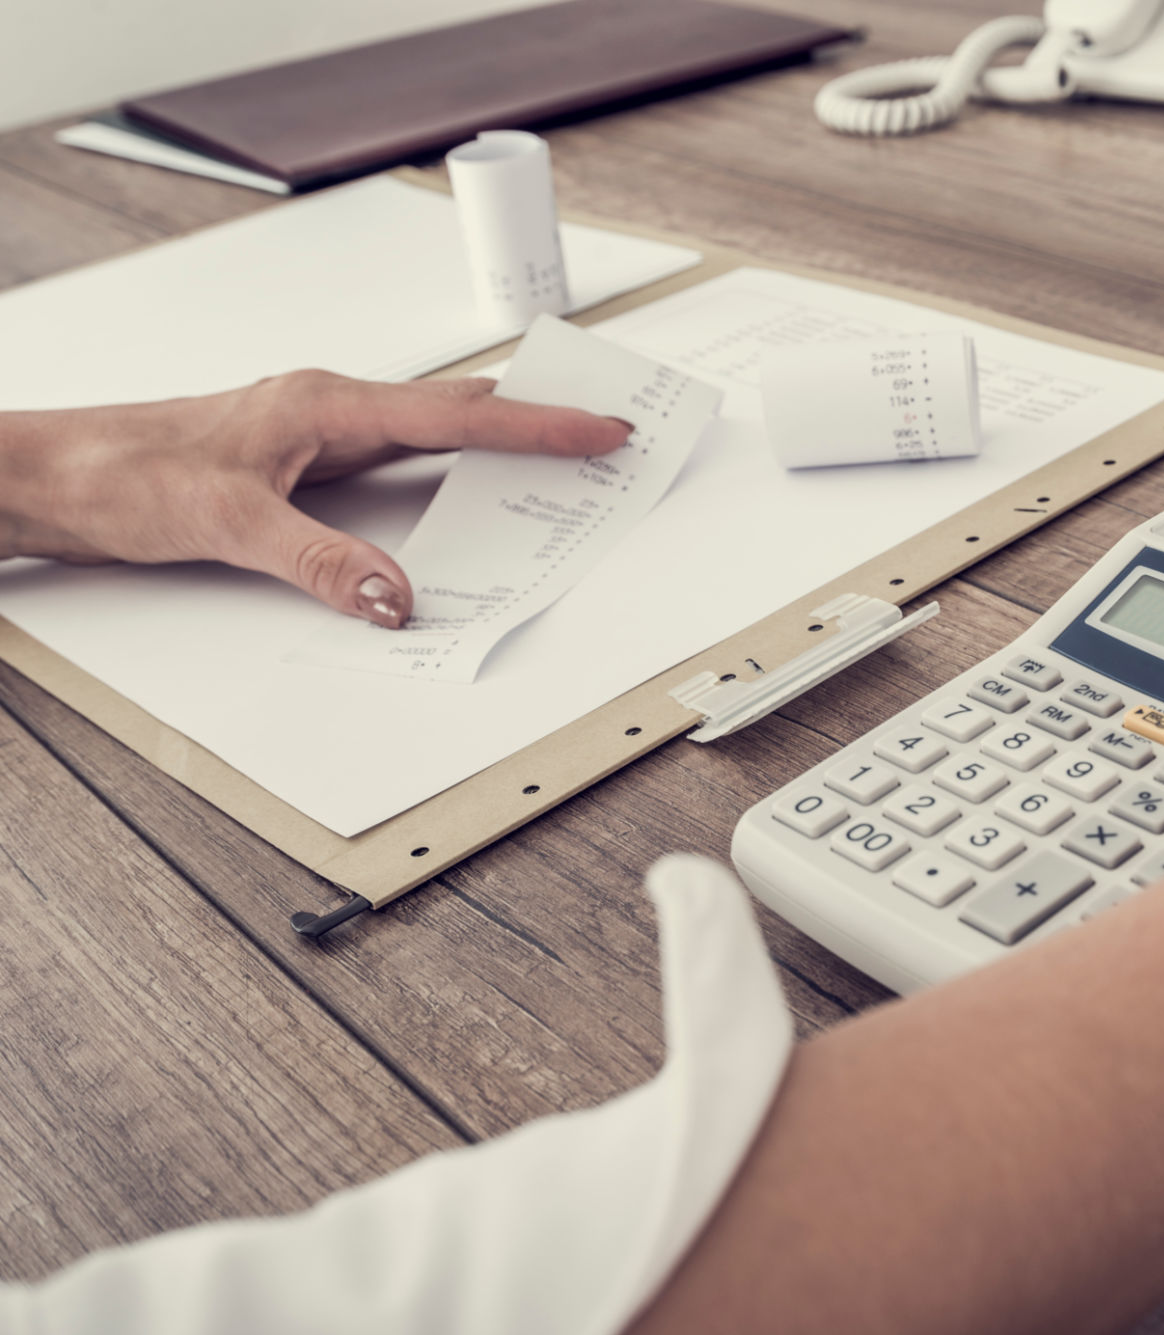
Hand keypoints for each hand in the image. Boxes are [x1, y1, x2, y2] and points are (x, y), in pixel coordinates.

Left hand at [0, 370, 631, 625]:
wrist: (50, 475)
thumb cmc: (121, 473)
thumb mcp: (227, 523)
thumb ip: (321, 562)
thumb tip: (396, 597)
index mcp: (326, 404)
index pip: (457, 415)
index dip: (537, 426)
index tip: (600, 429)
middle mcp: (329, 411)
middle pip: (460, 410)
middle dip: (538, 421)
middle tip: (605, 432)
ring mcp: (318, 438)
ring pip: (432, 436)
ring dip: (495, 447)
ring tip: (558, 458)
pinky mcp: (301, 468)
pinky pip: (398, 467)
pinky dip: (446, 479)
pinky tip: (460, 498)